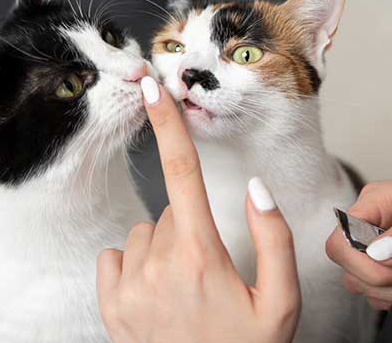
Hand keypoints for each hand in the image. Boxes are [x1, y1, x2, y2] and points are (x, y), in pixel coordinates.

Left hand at [96, 77, 301, 342]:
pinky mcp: (109, 304)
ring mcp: (128, 286)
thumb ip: (275, 240)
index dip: (168, 126)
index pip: (183, 175)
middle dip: (193, 228)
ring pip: (146, 233)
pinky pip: (117, 256)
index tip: (151, 86)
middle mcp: (158, 266)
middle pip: (173, 212)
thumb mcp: (282, 303)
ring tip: (188, 291)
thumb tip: (255, 189)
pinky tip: (158, 296)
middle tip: (214, 274)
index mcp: (202, 257)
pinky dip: (136, 266)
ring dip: (166, 248)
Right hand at [325, 180, 391, 309]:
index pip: (341, 237)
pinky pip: (372, 294)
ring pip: (357, 283)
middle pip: (346, 265)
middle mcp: (368, 222)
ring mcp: (371, 247)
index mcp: (378, 199)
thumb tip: (380, 251)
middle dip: (381, 279)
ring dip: (389, 290)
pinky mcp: (380, 268)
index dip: (364, 261)